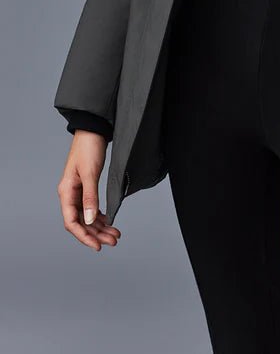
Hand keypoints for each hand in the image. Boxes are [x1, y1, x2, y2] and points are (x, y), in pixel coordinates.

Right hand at [57, 130, 121, 250]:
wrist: (93, 130)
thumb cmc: (89, 148)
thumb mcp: (90, 173)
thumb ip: (89, 197)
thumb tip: (88, 220)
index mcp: (66, 192)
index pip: (72, 222)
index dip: (84, 237)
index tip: (97, 246)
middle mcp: (70, 194)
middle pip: (81, 222)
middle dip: (96, 234)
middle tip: (114, 241)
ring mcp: (78, 191)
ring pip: (87, 216)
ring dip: (100, 226)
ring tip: (115, 234)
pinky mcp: (86, 186)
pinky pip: (91, 207)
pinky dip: (100, 216)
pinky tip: (109, 221)